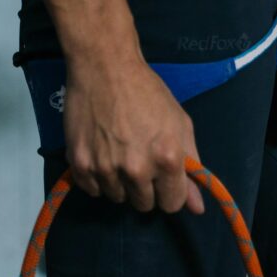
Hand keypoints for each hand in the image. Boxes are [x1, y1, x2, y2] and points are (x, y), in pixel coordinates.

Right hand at [63, 54, 204, 214]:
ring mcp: (106, 169)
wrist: (105, 68)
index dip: (170, 191)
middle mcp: (137, 170)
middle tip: (140, 160)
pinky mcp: (80, 164)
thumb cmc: (148, 94)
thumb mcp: (180, 125)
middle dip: (145, 188)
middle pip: (144, 204)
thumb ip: (191, 168)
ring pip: (117, 198)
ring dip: (120, 183)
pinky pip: (92, 189)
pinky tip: (101, 154)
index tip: (164, 178)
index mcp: (167, 160)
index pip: (172, 204)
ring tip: (119, 153)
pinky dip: (97, 178)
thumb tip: (197, 208)